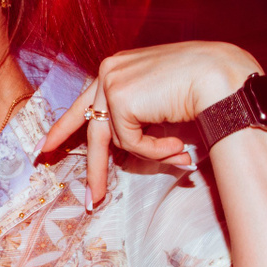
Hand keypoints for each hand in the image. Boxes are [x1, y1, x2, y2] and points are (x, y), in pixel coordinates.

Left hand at [39, 41, 262, 204]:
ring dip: (148, 157)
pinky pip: (131, 144)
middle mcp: (108, 72)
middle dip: (93, 169)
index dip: (65, 128)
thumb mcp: (161, 98)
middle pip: (91, 128)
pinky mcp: (120, 100)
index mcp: (117, 68)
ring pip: (114, 141)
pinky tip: (178, 145)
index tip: (47, 147)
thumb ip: (139, 116)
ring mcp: (111, 83)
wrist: (220, 75)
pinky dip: (154, 151)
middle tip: (89, 198)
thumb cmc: (202, 84)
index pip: (84, 101)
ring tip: (178, 157)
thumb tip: (126, 152)